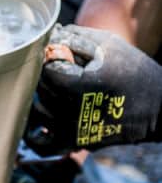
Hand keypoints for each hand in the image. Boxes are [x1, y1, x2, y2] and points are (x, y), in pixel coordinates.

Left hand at [25, 24, 161, 155]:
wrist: (160, 109)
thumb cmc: (135, 72)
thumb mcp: (107, 45)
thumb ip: (73, 38)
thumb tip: (47, 37)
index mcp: (76, 86)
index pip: (43, 70)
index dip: (48, 58)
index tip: (59, 54)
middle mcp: (68, 112)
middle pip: (37, 90)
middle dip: (45, 76)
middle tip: (62, 70)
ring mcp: (69, 131)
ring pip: (35, 111)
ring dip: (40, 97)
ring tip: (58, 88)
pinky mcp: (73, 143)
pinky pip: (42, 144)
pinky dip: (34, 134)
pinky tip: (38, 120)